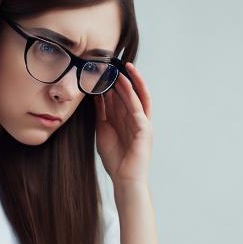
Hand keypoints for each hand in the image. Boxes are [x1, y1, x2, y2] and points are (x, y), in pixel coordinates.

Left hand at [94, 62, 152, 185]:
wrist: (125, 179)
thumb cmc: (116, 160)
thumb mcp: (103, 131)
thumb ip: (102, 114)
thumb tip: (97, 95)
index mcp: (127, 122)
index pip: (121, 99)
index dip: (114, 85)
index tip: (104, 71)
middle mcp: (137, 120)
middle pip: (131, 95)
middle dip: (123, 79)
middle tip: (113, 64)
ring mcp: (142, 124)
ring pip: (137, 97)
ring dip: (130, 81)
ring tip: (122, 67)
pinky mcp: (145, 128)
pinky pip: (138, 106)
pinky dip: (132, 93)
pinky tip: (124, 82)